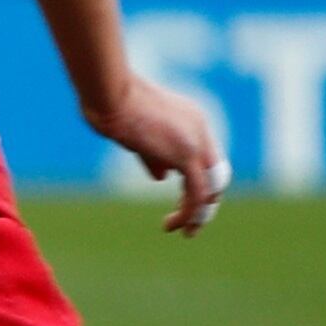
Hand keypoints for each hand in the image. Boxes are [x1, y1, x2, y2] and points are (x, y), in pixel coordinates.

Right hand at [90, 75, 229, 236]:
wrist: (110, 94)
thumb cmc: (112, 107)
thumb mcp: (137, 135)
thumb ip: (154, 156)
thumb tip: (162, 177)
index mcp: (190, 119)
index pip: (204, 157)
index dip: (197, 181)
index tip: (182, 199)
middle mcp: (199, 129)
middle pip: (215, 174)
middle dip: (205, 202)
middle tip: (192, 224)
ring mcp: (196, 141)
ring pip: (210, 187)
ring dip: (198, 214)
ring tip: (181, 231)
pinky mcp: (187, 155)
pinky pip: (197, 193)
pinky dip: (189, 213)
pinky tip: (173, 225)